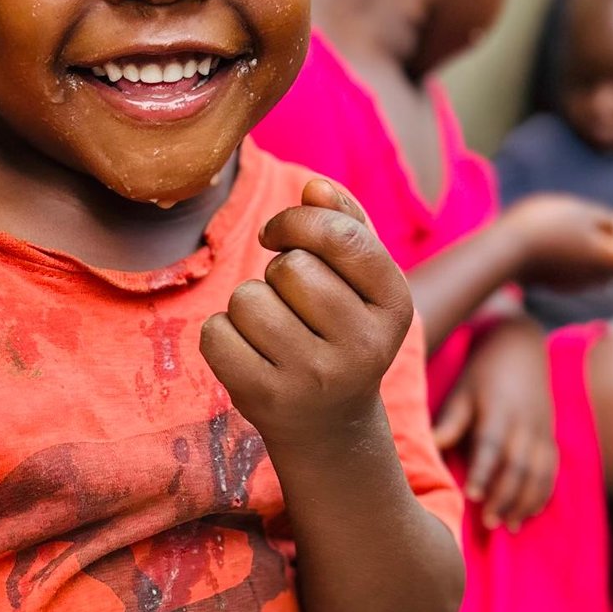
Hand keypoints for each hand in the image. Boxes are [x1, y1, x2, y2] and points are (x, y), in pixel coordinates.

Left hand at [200, 177, 412, 451]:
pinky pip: (216, 333)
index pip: (340, 236)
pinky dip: (222, 334)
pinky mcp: (266, 400)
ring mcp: (315, 379)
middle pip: (289, 267)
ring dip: (249, 303)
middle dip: (277, 272)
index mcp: (395, 305)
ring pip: (248, 298)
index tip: (279, 235)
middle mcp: (363, 347)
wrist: (331, 425)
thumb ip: (347, 223)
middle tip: (290, 302)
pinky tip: (248, 353)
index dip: (296, 221)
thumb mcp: (362, 281)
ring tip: (272, 330)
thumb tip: (314, 186)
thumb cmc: (341, 332)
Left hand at [431, 316, 557, 529]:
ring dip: (525, 502)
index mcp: (499, 410)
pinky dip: (542, 494)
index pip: (492, 445)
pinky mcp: (550, 438)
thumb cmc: (482, 373)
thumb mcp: (462, 391)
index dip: (484, 472)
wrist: (522, 348)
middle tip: (489, 522)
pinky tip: (529, 514)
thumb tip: (429, 445)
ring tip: (508, 526)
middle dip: (505, 496)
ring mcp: (542, 431)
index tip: (472, 496)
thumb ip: (451, 421)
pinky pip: (552, 471)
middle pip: (519, 465)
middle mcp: (524, 423)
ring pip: (540, 473)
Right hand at [498, 194, 612, 290]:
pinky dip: (566, 252)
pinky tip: (547, 237)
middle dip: (605, 238)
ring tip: (563, 224)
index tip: (606, 215)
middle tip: (585, 217)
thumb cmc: (547, 225)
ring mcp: (570, 285)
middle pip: (611, 261)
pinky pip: (569, 268)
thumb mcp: (581, 212)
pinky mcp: (550, 284)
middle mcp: (593, 280)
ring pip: (589, 264)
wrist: (502, 250)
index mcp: (607, 263)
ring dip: (584, 244)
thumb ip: (604, 220)